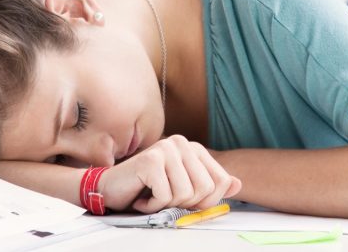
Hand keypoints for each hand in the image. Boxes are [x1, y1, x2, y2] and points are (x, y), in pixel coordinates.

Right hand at [98, 135, 241, 212]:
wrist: (110, 189)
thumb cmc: (145, 189)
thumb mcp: (183, 189)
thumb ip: (211, 186)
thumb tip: (237, 184)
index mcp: (194, 148)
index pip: (221, 181)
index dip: (206, 200)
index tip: (185, 200)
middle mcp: (182, 143)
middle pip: (205, 189)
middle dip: (185, 203)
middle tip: (165, 198)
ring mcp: (166, 149)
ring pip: (185, 194)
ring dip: (166, 204)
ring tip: (152, 194)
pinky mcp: (151, 160)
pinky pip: (165, 196)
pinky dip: (152, 205)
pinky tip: (142, 195)